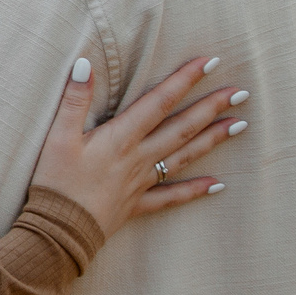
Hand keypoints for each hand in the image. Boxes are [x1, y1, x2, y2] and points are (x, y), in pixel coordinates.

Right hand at [29, 54, 246, 238]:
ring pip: (184, 157)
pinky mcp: (136, 204)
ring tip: (239, 125)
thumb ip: (74, 100)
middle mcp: (138, 157)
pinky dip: (194, 190)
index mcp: (121, 137)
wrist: (58, 231)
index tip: (209, 63)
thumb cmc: (55, 182)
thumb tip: (85, 64)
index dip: (184, 80)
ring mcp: (141, 182)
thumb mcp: (58, 136)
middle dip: (211, 108)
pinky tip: (217, 185)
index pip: (159, 102)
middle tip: (240, 93)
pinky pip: (171, 197)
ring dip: (212, 140)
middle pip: (182, 128)